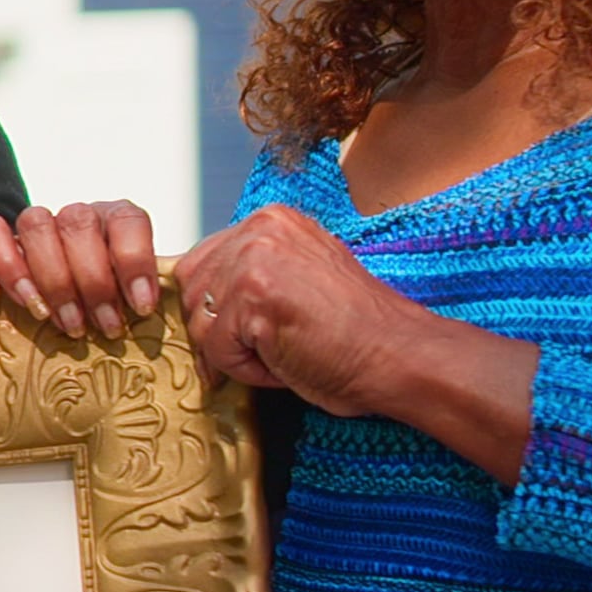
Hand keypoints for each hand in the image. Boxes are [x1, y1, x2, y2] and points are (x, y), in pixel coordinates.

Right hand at [0, 201, 160, 339]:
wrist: (65, 310)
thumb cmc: (107, 311)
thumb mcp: (135, 303)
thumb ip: (148, 303)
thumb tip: (182, 339)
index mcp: (116, 219)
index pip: (127, 219)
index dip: (134, 260)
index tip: (141, 307)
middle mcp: (77, 216)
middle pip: (79, 224)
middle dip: (94, 282)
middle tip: (106, 327)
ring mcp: (36, 225)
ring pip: (37, 224)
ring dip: (55, 280)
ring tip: (70, 325)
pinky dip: (7, 265)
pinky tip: (28, 302)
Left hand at [176, 204, 534, 478]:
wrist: (399, 355)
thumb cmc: (356, 332)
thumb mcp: (297, 280)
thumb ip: (250, 274)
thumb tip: (199, 299)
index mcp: (272, 221)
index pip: (202, 264)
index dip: (219, 309)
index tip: (252, 330)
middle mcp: (260, 229)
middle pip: (192, 292)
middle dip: (221, 331)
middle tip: (271, 347)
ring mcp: (255, 259)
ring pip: (201, 323)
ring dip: (237, 353)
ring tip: (286, 351)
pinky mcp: (255, 296)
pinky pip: (217, 349)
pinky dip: (247, 370)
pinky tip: (287, 361)